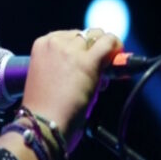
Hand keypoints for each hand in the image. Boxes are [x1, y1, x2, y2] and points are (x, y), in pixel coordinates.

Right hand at [20, 28, 121, 152]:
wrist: (42, 123)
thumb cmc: (45, 108)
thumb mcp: (48, 77)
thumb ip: (66, 65)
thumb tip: (97, 62)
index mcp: (41, 45)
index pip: (69, 36)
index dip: (81, 49)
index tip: (85, 62)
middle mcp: (54, 43)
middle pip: (84, 36)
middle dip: (92, 52)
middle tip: (94, 75)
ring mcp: (70, 51)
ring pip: (97, 37)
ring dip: (103, 53)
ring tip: (102, 76)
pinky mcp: (87, 62)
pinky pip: (109, 43)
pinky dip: (116, 47)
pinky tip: (119, 60)